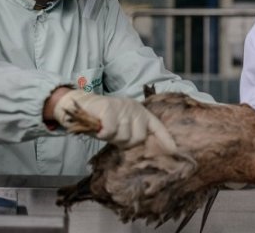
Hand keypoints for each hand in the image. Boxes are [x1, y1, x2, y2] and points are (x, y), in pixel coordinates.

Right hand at [53, 89, 176, 151]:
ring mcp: (122, 107)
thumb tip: (144, 150)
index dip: (166, 139)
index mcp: (140, 113)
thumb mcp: (120, 126)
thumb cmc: (101, 119)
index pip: (157, 127)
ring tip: (104, 129)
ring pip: (123, 136)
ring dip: (111, 137)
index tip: (174, 150)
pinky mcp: (108, 108)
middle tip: (113, 136)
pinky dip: (103, 133)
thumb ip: (131, 134)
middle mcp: (135, 109)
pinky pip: (110, 131)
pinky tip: (98, 128)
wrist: (79, 104)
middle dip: (125, 142)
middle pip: (138, 138)